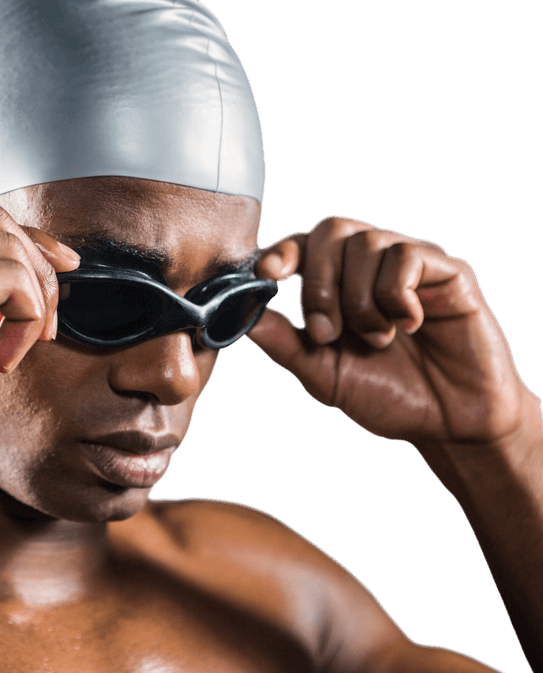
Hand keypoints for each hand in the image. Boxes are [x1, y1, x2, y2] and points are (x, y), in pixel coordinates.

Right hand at [0, 201, 79, 471]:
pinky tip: (4, 361)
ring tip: (19, 351)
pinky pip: (8, 278)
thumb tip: (12, 314)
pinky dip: (24, 316)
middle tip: (45, 328)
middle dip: (38, 269)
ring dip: (34, 298)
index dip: (22, 242)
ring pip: (6, 244)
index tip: (58, 272)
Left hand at [247, 216, 535, 444]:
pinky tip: (406, 325)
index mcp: (339, 282)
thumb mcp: (323, 374)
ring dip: (359, 300)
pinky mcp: (449, 273)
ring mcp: (413, 264)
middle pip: (331, 230)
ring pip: (367, 243)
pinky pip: (407, 257)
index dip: (282, 251)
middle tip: (329, 333)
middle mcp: (374, 264)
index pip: (303, 243)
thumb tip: (243, 317)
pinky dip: (396, 296)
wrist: (449, 424)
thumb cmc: (388, 395)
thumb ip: (285, 344)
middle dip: (319, 283)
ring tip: (376, 339)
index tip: (267, 273)